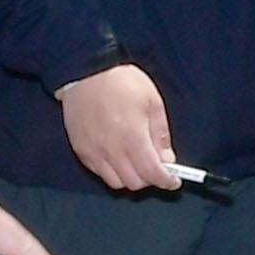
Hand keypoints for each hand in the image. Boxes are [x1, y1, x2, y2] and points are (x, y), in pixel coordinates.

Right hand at [56, 62, 175, 193]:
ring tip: (137, 161)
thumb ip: (160, 134)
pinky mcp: (80, 150)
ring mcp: (92, 152)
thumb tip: (167, 159)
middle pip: (134, 183)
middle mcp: (110, 149)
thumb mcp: (152, 101)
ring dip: (131, 177)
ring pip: (116, 182)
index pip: (151, 173)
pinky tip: (119, 156)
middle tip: (156, 166)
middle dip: (150, 179)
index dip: (166, 181)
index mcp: (131, 136)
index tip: (173, 180)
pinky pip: (99, 173)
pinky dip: (113, 171)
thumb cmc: (121, 81)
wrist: (85, 71)